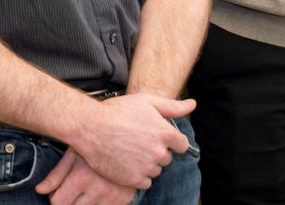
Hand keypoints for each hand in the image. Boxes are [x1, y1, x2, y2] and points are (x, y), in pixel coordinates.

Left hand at [35, 148, 136, 204]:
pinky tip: (104, 188)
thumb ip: (56, 174)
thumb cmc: (98, 142)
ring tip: (90, 185)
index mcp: (83, 177)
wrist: (133, 137)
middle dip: (70, 201)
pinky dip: (102, 203)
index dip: (56, 196)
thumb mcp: (75, 154)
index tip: (60, 189)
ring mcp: (114, 196)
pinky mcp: (126, 200)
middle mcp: (99, 189)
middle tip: (76, 187)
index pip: (58, 202)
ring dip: (86, 202)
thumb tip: (40, 191)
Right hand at [68, 93, 194, 189]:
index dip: (172, 142)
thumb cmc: (118, 111)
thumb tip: (192, 104)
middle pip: (167, 158)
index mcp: (166, 133)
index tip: (160, 138)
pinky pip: (145, 183)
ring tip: (131, 152)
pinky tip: (128, 164)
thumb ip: (173, 106)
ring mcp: (146, 167)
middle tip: (140, 142)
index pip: (182, 145)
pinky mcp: (132, 179)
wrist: (91, 127)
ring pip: (156, 170)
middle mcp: (159, 152)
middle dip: (158, 152)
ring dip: (148, 164)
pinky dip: (139, 176)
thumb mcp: (147, 101)